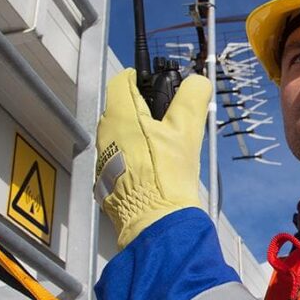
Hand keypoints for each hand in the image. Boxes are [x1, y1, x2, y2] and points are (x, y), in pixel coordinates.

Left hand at [94, 68, 212, 247]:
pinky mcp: (107, 180)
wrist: (156, 222)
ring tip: (165, 145)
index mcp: (119, 116)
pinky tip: (154, 167)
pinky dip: (135, 155)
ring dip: (140, 132)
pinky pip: (120, 156)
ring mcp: (103, 158)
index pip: (121, 80)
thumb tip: (197, 82)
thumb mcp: (187, 130)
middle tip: (169, 118)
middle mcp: (104, 134)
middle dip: (143, 107)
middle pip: (121, 108)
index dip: (140, 77)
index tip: (157, 84)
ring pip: (121, 133)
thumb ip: (192, 98)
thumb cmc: (167, 177)